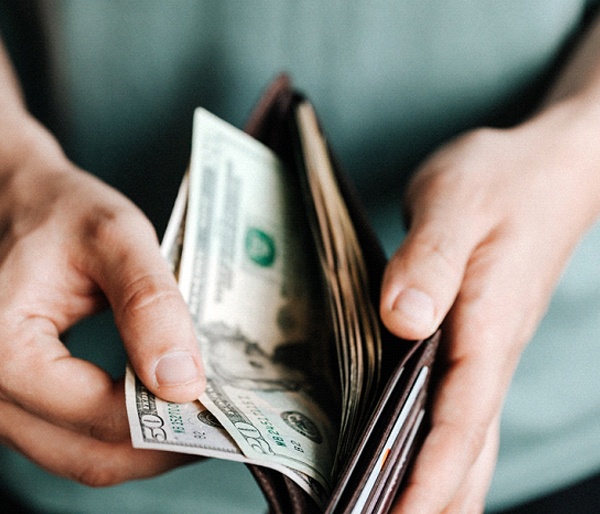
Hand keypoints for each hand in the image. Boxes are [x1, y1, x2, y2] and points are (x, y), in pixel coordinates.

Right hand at [0, 117, 204, 485]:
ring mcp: (2, 400)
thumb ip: (149, 305)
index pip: (95, 413)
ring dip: (143, 449)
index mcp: (2, 347)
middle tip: (219, 429)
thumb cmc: (61, 211)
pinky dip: (120, 435)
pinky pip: (72, 438)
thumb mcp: (114, 238)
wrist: (20, 203)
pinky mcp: (21, 398)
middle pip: (85, 454)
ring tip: (197, 423)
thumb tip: (182, 382)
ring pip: (79, 455)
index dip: (162, 420)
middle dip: (159, 448)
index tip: (218, 410)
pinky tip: (160, 412)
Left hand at [380, 99, 599, 511]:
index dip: (426, 480)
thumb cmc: (501, 181)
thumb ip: (430, 261)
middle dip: (428, 502)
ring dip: (438, 487)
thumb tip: (403, 320)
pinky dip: (439, 450)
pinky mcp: (474, 341)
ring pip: (467, 439)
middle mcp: (489, 352)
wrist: (544, 170)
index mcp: (486, 327)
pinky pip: (458, 411)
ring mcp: (485, 351)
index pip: (459, 422)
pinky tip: (412, 461)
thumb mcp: (456, 203)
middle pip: (466, 450)